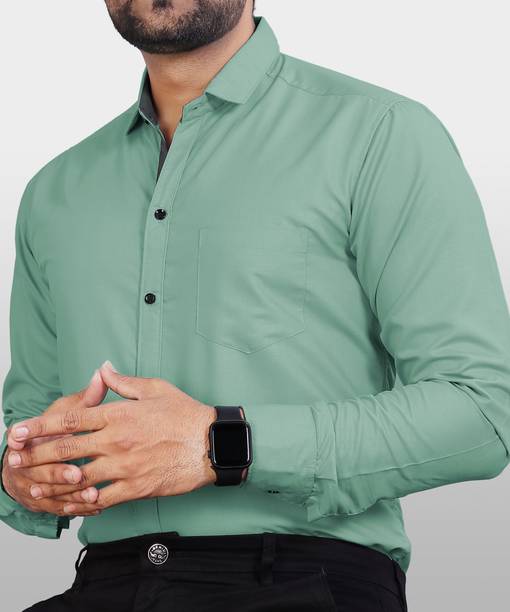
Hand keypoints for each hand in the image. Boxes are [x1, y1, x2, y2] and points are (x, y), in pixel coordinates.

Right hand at [2, 371, 106, 515]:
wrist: (28, 460)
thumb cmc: (54, 430)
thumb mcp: (66, 411)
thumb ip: (85, 397)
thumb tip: (102, 373)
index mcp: (28, 438)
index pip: (27, 439)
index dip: (36, 440)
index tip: (51, 440)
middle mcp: (23, 463)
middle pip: (39, 470)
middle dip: (57, 473)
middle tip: (77, 474)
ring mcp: (31, 484)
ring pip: (49, 493)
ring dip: (69, 495)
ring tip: (92, 494)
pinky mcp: (41, 501)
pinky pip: (58, 508)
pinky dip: (75, 508)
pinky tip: (94, 507)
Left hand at [6, 362, 216, 511]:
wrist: (210, 443)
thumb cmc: (185, 414)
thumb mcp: (155, 388)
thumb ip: (124, 382)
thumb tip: (103, 369)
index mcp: (119, 414)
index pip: (72, 418)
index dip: (42, 425)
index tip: (21, 430)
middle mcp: (117, 440)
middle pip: (67, 449)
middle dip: (36, 454)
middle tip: (14, 460)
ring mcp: (125, 466)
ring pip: (78, 477)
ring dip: (52, 482)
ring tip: (32, 485)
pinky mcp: (135, 487)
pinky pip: (101, 499)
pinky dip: (82, 503)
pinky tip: (69, 504)